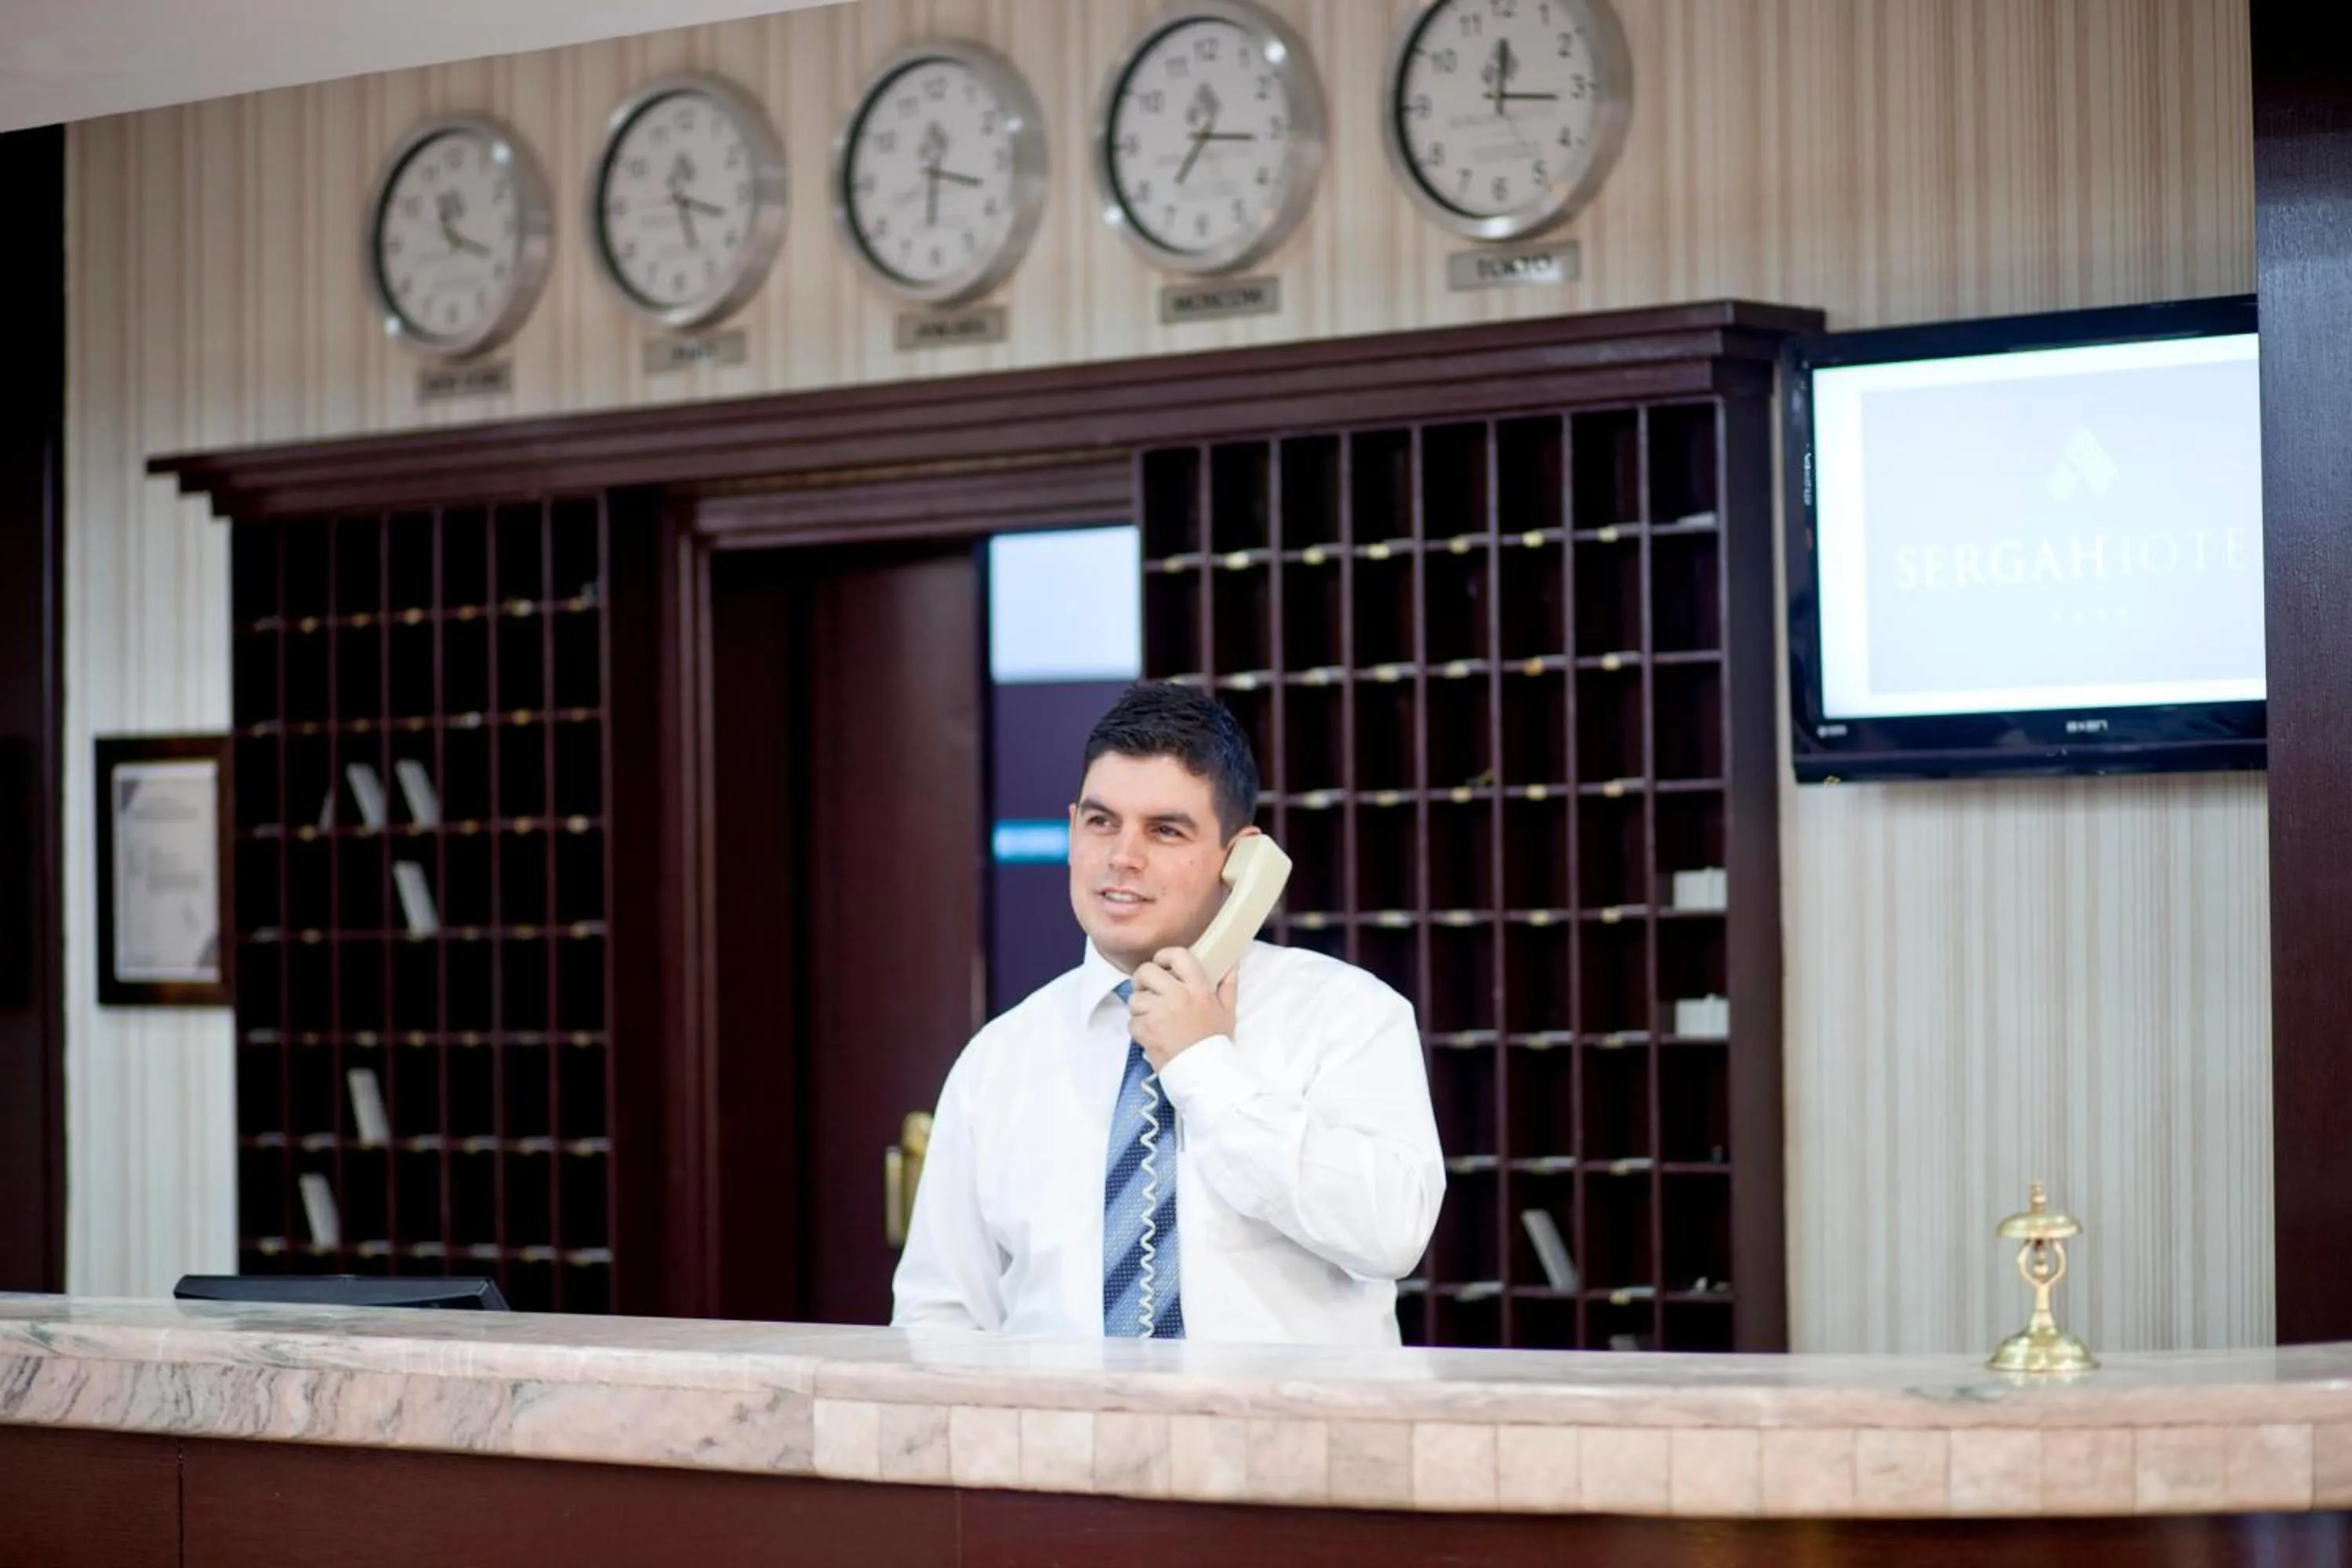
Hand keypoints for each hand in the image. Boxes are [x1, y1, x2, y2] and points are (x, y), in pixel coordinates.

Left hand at [1128, 946, 1236, 1071]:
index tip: (1161, 963)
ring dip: (1139, 1009)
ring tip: (1151, 1018)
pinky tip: (1150, 1035)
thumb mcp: (1227, 1011)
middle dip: (1142, 980)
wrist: (1206, 1072)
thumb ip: (1228, 984)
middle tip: (1146, 989)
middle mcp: (1178, 996)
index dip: (1164, 956)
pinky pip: (1131, 1022)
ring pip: (1134, 999)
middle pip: (1146, 972)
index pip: (1177, 956)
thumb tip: (1232, 962)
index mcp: (1198, 988)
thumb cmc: (1215, 1041)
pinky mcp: (1147, 1031)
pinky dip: (1138, 1029)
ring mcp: (1160, 1013)